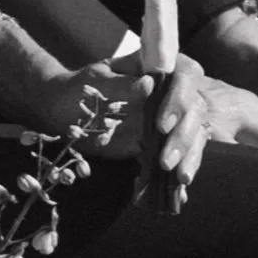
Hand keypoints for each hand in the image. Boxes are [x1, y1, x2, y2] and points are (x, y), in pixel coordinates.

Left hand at [40, 55, 206, 196]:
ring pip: (194, 132)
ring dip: (189, 155)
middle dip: (184, 135)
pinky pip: (181, 153)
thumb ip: (120, 84)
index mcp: (154, 66)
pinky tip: (180, 191)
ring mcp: (168, 115)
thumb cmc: (78, 89)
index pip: (185, 73)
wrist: (63, 112)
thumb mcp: (94, 83)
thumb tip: (148, 83)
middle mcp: (167, 89)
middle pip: (194, 107)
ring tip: (179, 179)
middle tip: (166, 161)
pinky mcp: (161, 140)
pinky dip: (183, 169)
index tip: (163, 124)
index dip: (180, 98)